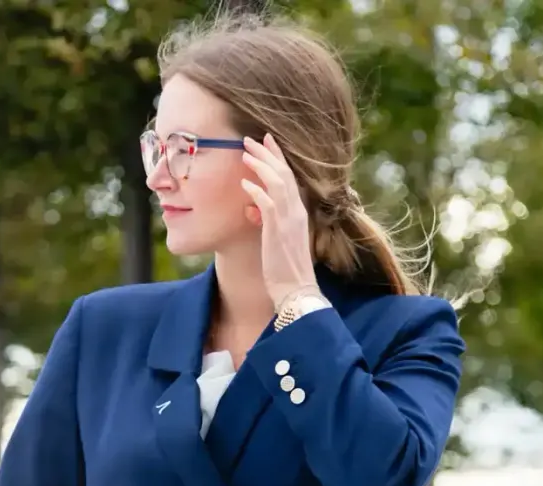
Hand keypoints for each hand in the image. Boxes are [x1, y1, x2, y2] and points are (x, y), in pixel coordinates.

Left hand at [239, 133, 320, 310]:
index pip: (289, 176)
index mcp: (298, 212)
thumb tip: (251, 209)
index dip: (278, 157)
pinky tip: (244, 183)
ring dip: (261, 165)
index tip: (267, 141)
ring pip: (278, 182)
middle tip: (252, 138)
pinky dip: (256, 191)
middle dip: (268, 153)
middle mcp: (297, 211)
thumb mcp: (277, 239)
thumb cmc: (285, 268)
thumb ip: (267, 220)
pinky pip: (268, 204)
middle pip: (284, 173)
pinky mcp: (279, 231)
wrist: (296, 290)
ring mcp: (289, 220)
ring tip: (245, 152)